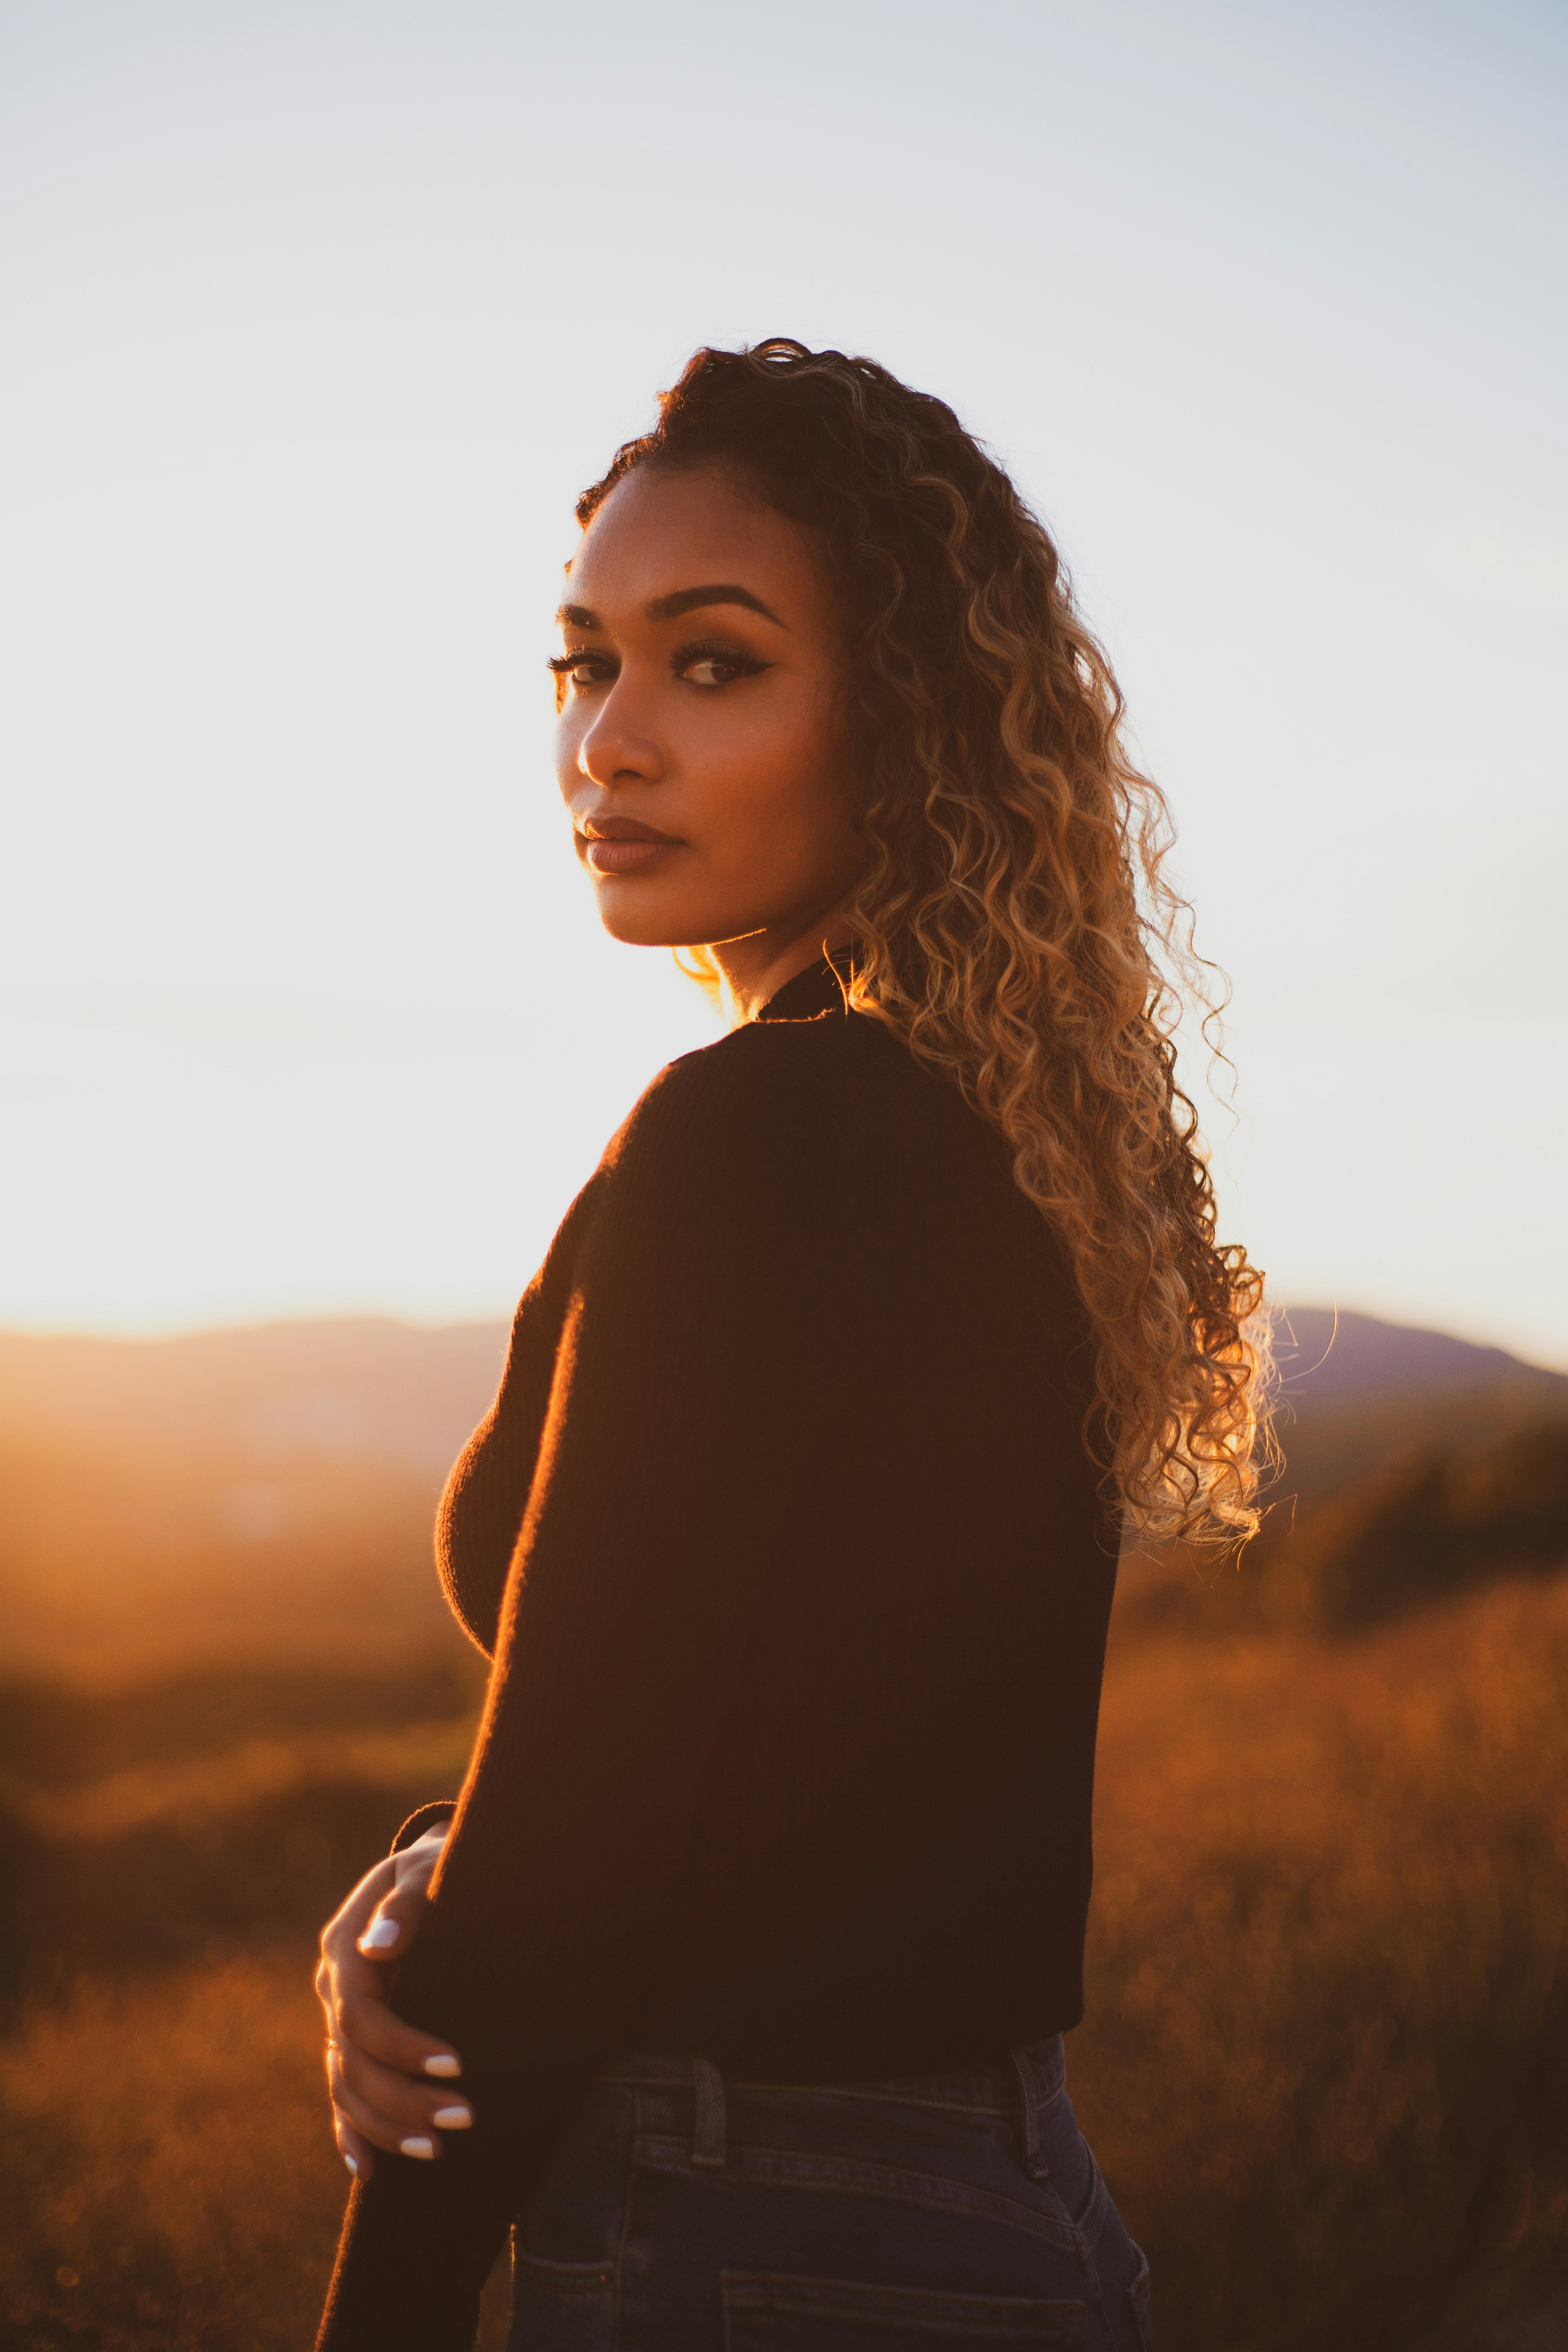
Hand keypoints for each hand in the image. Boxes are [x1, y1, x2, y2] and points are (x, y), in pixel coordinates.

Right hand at [315, 1824, 469, 2180]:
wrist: (428, 1868)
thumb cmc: (437, 1866)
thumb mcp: (427, 1869)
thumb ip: (407, 1905)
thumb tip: (377, 1947)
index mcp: (343, 1948)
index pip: (361, 2015)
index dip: (402, 2045)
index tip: (456, 2063)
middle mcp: (332, 1989)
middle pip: (353, 2062)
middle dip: (404, 2098)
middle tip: (463, 2118)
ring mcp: (336, 2017)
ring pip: (345, 2086)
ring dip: (385, 2125)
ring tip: (434, 2152)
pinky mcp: (350, 2039)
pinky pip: (340, 2093)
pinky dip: (351, 2133)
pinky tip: (370, 2169)